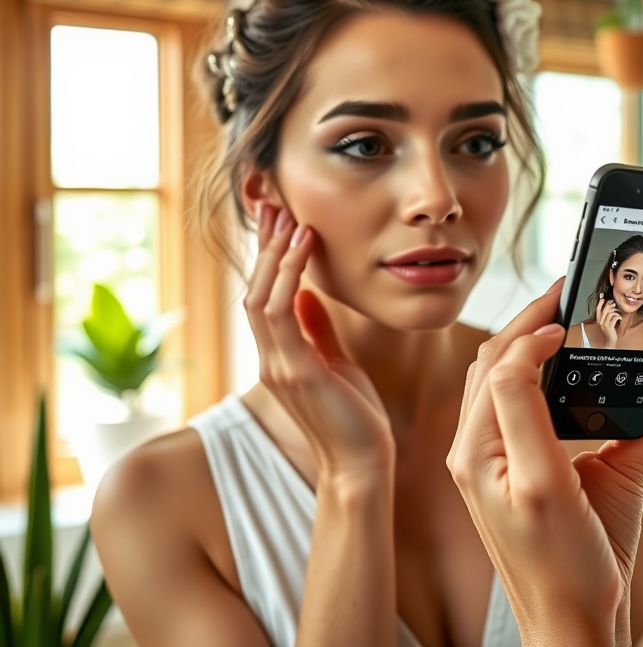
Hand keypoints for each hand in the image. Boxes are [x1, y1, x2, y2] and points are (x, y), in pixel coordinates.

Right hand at [245, 204, 393, 477]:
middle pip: (254, 289)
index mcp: (279, 355)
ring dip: (275, 254)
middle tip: (275, 205)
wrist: (362, 463)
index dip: (268, 257)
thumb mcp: (335, 362)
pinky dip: (290, 275)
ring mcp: (278, 365)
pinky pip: (281, 313)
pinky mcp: (294, 371)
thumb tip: (310, 295)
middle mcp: (270, 358)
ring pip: (261, 297)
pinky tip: (305, 248)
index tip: (280, 220)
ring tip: (291, 218)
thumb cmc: (354, 416)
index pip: (264, 295)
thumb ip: (318, 330)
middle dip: (265, 246)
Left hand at [447, 281, 642, 646]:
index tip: (569, 307)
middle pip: (504, 361)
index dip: (532, 327)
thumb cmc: (557, 569)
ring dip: (546, 343)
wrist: (576, 622)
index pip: (498, 362)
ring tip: (576, 319)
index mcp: (477, 449)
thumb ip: (534, 408)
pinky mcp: (550, 467)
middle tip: (573, 291)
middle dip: (536, 321)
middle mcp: (489, 447)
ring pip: (522, 380)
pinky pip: (555, 408)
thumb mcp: (544, 483)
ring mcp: (517, 456)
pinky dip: (575, 379)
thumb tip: (543, 342)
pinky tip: (598, 370)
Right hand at [596, 293, 620, 347]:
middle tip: (613, 303)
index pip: (597, 309)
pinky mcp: (609, 327)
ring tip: (617, 311)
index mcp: (598, 319)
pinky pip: (614, 318)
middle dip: (609, 305)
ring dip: (615, 311)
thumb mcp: (606, 321)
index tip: (603, 298)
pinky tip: (620, 318)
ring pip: (609, 313)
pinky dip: (618, 316)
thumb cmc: (610, 329)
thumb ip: (606, 314)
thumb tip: (609, 305)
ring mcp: (605, 324)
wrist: (610, 339)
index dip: (600, 303)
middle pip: (604, 310)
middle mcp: (600, 321)